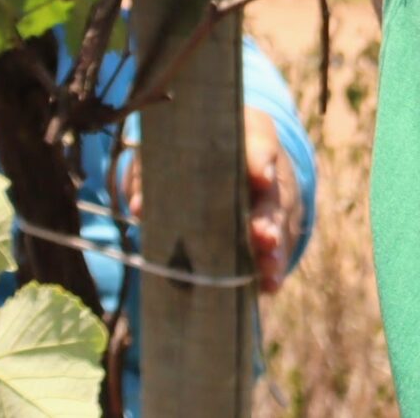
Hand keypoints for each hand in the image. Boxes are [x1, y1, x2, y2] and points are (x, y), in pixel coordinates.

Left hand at [116, 108, 303, 295]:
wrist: (227, 156)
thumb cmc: (194, 152)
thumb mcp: (172, 148)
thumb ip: (155, 171)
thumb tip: (140, 207)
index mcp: (248, 136)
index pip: (259, 142)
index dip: (260, 159)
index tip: (261, 177)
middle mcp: (268, 169)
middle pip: (273, 193)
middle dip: (267, 217)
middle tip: (262, 236)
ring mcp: (276, 200)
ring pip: (279, 224)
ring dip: (274, 247)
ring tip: (268, 265)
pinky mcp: (276, 228)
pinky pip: (278, 248)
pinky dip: (273, 268)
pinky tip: (268, 284)